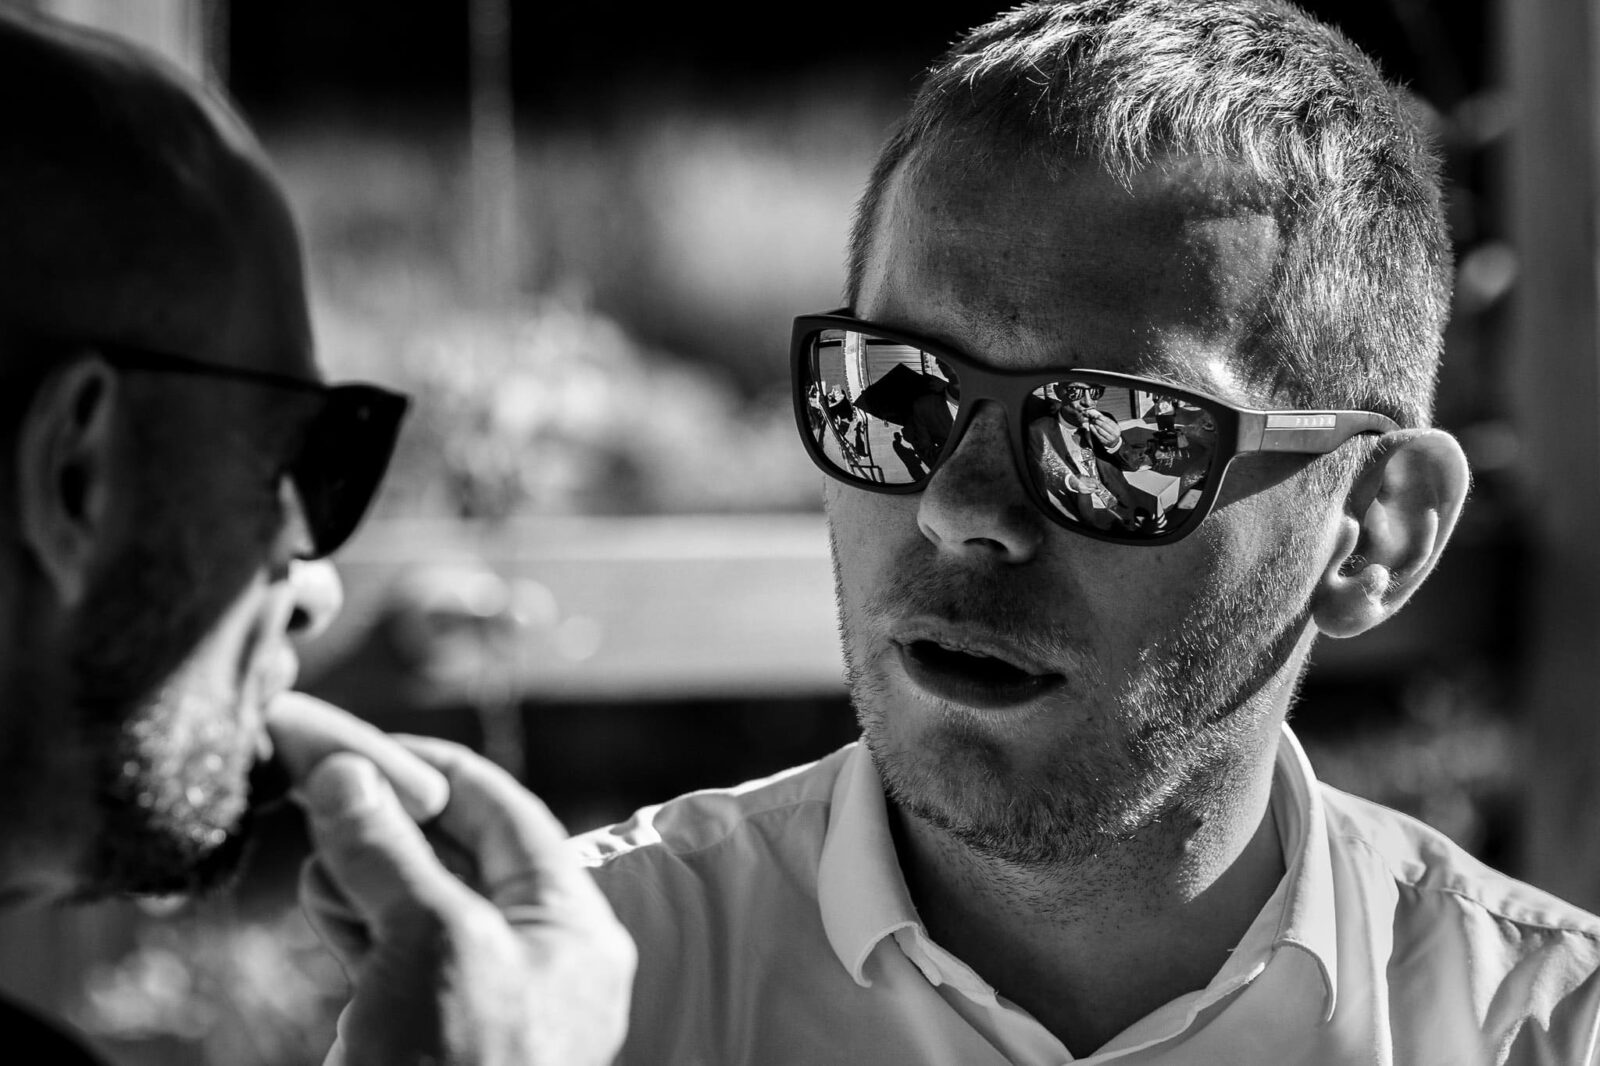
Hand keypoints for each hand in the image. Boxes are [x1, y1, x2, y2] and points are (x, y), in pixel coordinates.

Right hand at [268, 694, 635, 1065]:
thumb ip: (390, 853)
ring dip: (364, 864)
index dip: (437, 770)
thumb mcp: (430, 944)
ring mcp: (479, 995)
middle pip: (458, 852)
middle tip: (317, 780)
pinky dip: (355, 916)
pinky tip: (322, 895)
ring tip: (320, 844)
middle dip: (387, 815)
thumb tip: (344, 771)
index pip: (507, 815)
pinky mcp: (425, 1030)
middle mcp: (535, 955)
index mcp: (571, 927)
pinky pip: (393, 950)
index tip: (367, 745)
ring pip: (417, 898)